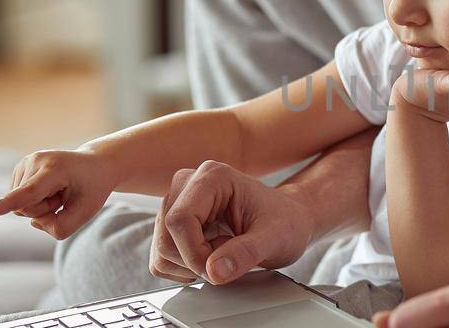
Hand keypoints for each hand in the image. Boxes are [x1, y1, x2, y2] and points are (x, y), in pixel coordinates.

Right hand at [0, 150, 120, 239]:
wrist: (93, 164)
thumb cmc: (92, 188)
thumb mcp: (87, 211)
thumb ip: (61, 227)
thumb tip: (33, 223)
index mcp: (55, 170)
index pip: (30, 192)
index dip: (8, 203)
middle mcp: (36, 161)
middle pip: (26, 208)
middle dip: (46, 210)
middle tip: (65, 195)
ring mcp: (24, 163)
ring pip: (20, 206)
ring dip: (42, 205)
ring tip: (59, 190)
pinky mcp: (19, 170)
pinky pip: (19, 201)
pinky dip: (35, 201)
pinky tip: (49, 189)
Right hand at [151, 160, 314, 284]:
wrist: (287, 221)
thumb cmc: (284, 222)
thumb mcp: (275, 239)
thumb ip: (246, 253)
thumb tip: (214, 271)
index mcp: (212, 177)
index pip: (180, 220)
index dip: (194, 253)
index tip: (218, 268)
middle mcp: (188, 185)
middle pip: (166, 238)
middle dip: (195, 262)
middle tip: (228, 260)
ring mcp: (176, 203)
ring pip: (161, 251)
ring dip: (191, 266)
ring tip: (223, 254)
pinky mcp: (171, 224)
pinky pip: (161, 259)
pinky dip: (184, 269)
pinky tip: (211, 257)